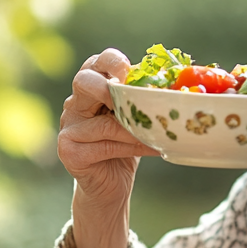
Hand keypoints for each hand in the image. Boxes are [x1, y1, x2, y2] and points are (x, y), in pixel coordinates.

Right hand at [58, 49, 160, 247]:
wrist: (110, 186)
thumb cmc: (126, 145)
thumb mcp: (136, 118)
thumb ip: (143, 101)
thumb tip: (179, 87)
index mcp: (91, 87)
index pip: (97, 61)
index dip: (113, 62)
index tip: (131, 73)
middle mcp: (74, 103)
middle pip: (84, 81)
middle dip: (108, 87)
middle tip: (130, 98)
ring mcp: (68, 127)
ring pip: (102, 123)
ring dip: (134, 130)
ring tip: (157, 134)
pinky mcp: (68, 151)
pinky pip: (104, 146)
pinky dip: (132, 148)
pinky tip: (153, 150)